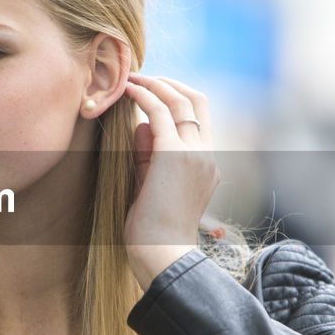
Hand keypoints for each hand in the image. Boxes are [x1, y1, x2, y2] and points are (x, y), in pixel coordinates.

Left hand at [122, 75, 218, 289]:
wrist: (162, 256)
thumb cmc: (153, 233)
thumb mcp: (150, 187)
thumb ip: (147, 157)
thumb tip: (139, 127)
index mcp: (208, 165)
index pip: (201, 118)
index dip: (178, 98)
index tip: (153, 91)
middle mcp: (207, 155)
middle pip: (197, 100)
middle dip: (169, 83)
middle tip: (142, 77)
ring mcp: (193, 153)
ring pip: (180, 100)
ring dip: (154, 84)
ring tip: (130, 78)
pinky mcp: (173, 154)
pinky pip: (158, 112)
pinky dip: (143, 95)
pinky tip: (126, 90)